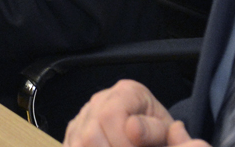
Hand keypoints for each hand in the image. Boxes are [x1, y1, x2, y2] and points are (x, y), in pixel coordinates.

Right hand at [65, 80, 200, 146]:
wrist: (151, 134)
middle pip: (89, 134)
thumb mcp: (164, 130)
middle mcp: (99, 100)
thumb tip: (132, 128)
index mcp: (126, 92)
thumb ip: (152, 130)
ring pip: (77, 143)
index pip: (110, 116)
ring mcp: (83, 116)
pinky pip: (70, 146)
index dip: (121, 142)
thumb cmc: (158, 132)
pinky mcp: (73, 132)